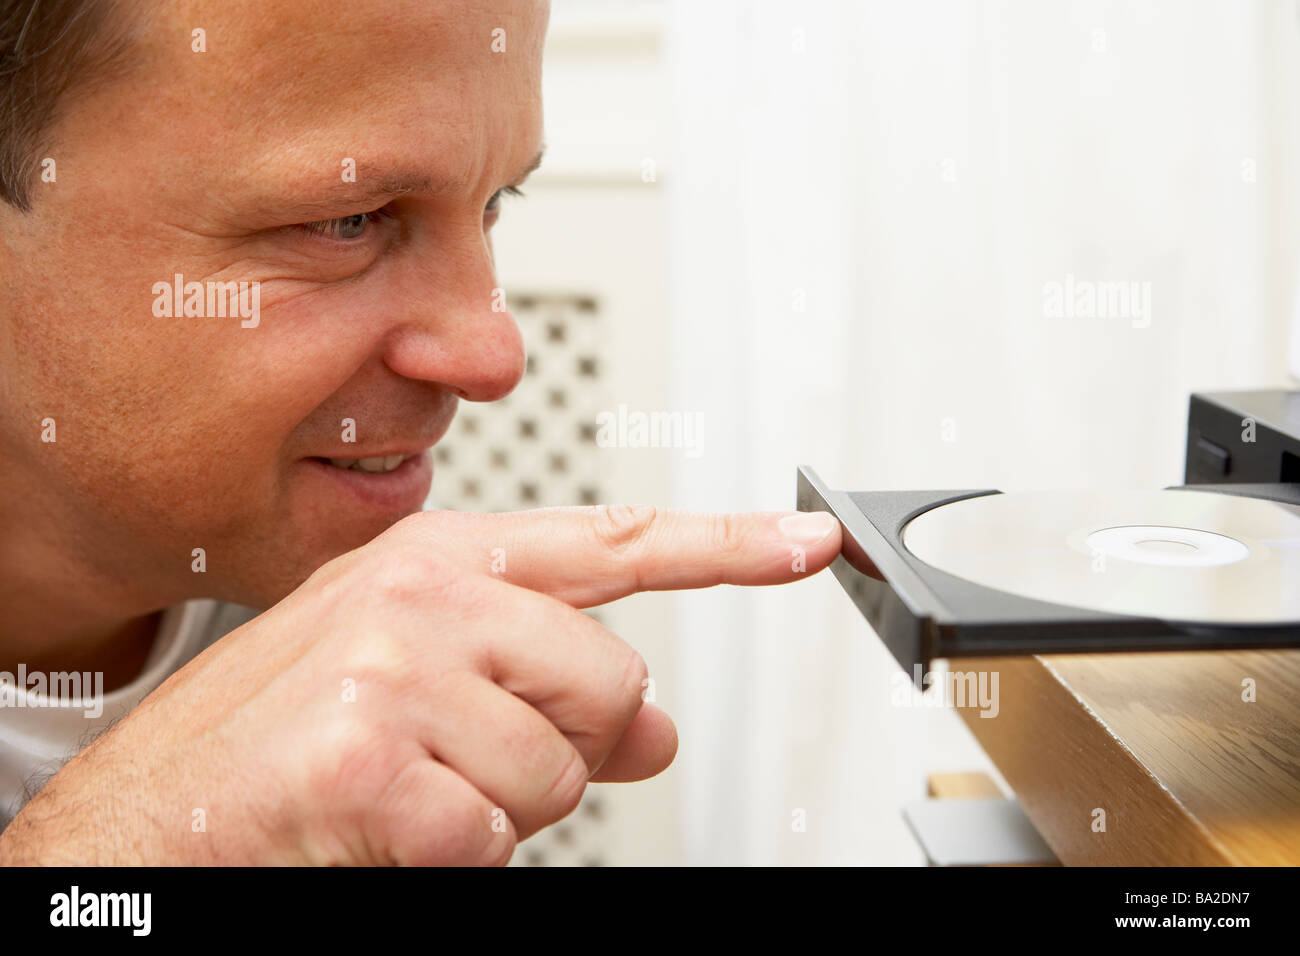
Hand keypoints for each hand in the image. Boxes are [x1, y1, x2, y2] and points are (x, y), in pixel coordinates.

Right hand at [0, 505, 839, 864]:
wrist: (152, 811)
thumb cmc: (287, 733)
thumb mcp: (428, 683)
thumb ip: (551, 684)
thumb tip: (659, 724)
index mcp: (446, 558)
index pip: (619, 542)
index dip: (728, 546)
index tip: (809, 541)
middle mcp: (427, 592)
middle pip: (612, 682)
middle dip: (559, 744)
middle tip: (459, 753)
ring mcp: (398, 668)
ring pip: (565, 769)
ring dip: (502, 807)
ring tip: (410, 786)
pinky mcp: (373, 758)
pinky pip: (498, 833)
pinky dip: (454, 852)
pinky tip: (381, 823)